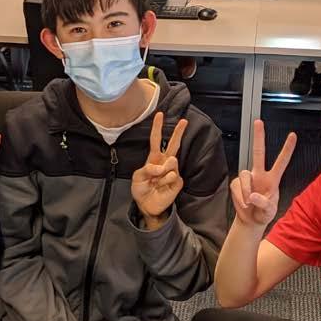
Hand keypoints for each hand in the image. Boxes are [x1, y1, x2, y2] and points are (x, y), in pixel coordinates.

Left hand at [131, 113, 187, 229]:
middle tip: (184, 121)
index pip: (156, 140)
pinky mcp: (178, 181)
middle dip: (179, 132)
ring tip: (156, 182)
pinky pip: (172, 176)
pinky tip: (162, 187)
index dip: (157, 127)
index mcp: (154, 158)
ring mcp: (173, 171)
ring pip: (172, 162)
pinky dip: (165, 182)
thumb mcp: (137, 177)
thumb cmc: (141, 189)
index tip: (160, 114)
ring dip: (162, 172)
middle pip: (174, 144)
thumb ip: (147, 169)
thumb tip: (161, 167)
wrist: (147, 205)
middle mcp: (165, 162)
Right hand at [230, 120, 296, 227]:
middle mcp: (260, 175)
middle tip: (258, 121)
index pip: (282, 162)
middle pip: (259, 152)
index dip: (287, 149)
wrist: (250, 221)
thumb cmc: (263, 214)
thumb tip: (252, 195)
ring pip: (243, 175)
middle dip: (258, 137)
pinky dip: (239, 198)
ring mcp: (248, 178)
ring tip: (249, 203)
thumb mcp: (269, 212)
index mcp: (273, 179)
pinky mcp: (237, 184)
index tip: (293, 135)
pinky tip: (244, 203)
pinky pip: (236, 187)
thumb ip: (264, 204)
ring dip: (245, 191)